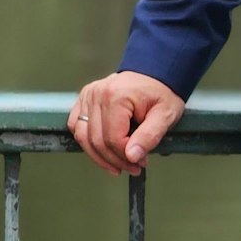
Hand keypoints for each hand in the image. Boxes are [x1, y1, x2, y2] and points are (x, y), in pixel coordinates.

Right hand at [67, 71, 185, 176]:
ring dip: (99, 156)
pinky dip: (87, 142)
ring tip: (118, 164)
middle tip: (134, 167)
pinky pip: (76, 126)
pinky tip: (103, 149)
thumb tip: (132, 157)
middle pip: (97, 141)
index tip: (142, 162)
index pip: (113, 139)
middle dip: (115, 160)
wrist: (155, 73)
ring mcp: (88, 95)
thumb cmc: (161, 93)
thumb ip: (149, 136)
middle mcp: (97, 94)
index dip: (126, 157)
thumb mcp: (165, 115)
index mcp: (117, 96)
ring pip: (83, 137)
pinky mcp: (84, 98)